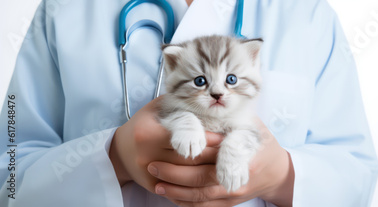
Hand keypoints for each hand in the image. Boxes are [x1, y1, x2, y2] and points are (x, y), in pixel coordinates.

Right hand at [108, 97, 223, 192]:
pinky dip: (198, 185)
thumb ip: (180, 103)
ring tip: (227, 164)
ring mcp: (149, 174)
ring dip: (211, 171)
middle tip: (233, 151)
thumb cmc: (145, 123)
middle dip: (216, 156)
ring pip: (189, 176)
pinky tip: (212, 179)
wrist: (120, 150)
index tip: (226, 137)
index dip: (210, 139)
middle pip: (191, 159)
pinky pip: (181, 188)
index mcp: (148, 133)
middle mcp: (147, 155)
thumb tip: (210, 98)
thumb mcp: (158, 108)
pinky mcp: (153, 187)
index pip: (188, 137)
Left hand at [149, 118, 294, 206]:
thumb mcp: (250, 124)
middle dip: (174, 174)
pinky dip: (186, 203)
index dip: (190, 151)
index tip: (170, 146)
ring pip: (200, 196)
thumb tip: (196, 104)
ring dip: (175, 191)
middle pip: (202, 178)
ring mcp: (236, 193)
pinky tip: (171, 196)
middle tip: (152, 166)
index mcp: (245, 151)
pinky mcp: (231, 204)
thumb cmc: (260, 143)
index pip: (214, 153)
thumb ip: (228, 116)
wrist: (278, 172)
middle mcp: (241, 175)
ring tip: (156, 183)